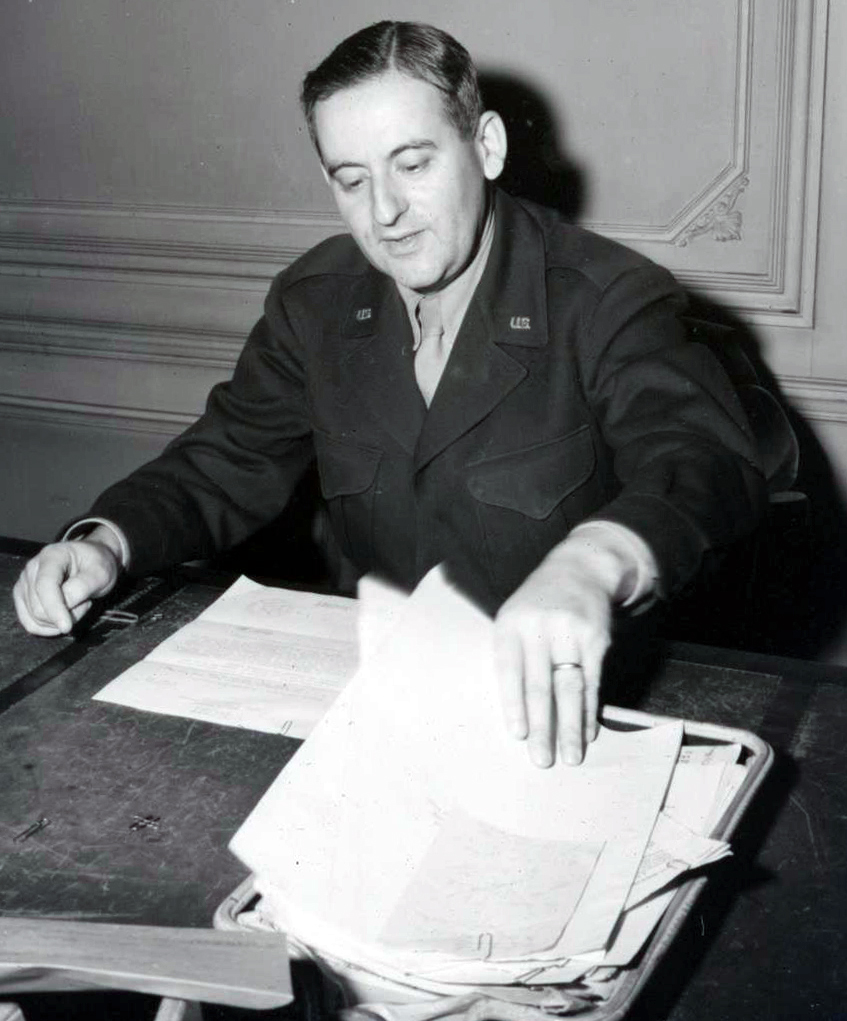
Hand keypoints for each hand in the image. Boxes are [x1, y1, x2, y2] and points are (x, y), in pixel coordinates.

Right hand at [13, 533, 121, 635]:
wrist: (91, 562)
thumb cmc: (97, 565)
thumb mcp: (100, 573)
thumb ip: (82, 588)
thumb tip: (64, 607)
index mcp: (52, 556)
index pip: (45, 586)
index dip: (54, 609)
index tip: (67, 626)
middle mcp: (32, 569)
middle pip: (38, 608)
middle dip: (65, 614)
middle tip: (85, 602)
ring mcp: (24, 584)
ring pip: (35, 619)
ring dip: (59, 621)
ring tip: (76, 604)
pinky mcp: (23, 598)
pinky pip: (30, 624)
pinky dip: (49, 628)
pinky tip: (64, 616)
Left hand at [493, 536, 634, 767]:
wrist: (578, 569)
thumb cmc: (536, 606)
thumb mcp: (514, 619)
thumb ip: (512, 658)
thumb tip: (517, 715)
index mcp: (510, 624)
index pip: (509, 670)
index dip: (514, 704)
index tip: (517, 735)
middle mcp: (540, 627)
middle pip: (540, 685)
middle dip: (542, 727)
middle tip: (542, 759)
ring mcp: (570, 632)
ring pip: (570, 688)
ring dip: (571, 727)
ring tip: (572, 756)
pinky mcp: (597, 638)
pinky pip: (593, 682)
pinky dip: (590, 711)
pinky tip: (589, 732)